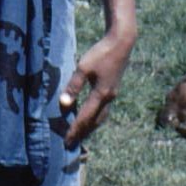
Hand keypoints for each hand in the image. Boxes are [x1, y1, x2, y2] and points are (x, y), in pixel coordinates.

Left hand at [59, 30, 133, 147]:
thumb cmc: (101, 53)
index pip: (85, 118)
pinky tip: (90, 116)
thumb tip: (64, 104)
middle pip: (94, 122)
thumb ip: (74, 86)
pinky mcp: (113, 89)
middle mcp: (108, 98)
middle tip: (72, 143)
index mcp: (101, 95)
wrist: (121, 43)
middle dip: (82, 133)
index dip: (74, 130)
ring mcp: (113, 95)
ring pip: (101, 117)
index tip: (66, 141)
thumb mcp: (83, 68)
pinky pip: (103, 110)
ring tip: (80, 134)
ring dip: (90, 127)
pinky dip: (95, 118)